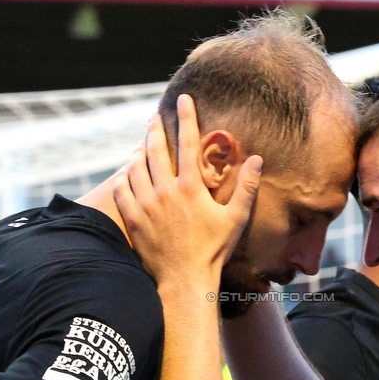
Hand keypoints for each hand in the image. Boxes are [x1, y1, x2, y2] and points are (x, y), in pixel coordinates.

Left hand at [113, 94, 262, 289]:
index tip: (184, 99)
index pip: (188, 142)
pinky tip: (126, 173)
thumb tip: (257, 159)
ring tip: (141, 145)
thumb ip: (247, 187)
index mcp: (191, 187)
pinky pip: (121, 189)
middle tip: (154, 118)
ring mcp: (145, 204)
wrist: (185, 280)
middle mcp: (165, 191)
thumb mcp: (236, 219)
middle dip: (155, 128)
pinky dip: (123, 177)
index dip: (186, 117)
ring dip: (138, 152)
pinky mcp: (132, 219)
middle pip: (155, 148)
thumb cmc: (214, 251)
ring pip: (135, 166)